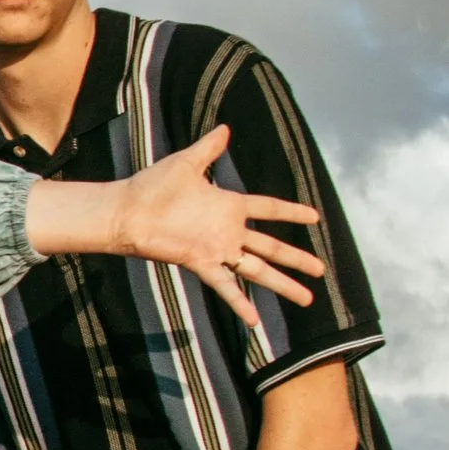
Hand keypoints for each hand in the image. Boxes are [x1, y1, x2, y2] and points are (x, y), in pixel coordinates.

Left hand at [33, 130, 324, 326]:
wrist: (126, 211)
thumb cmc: (152, 186)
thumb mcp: (186, 163)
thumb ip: (209, 148)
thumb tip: (225, 127)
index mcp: (228, 205)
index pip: (269, 209)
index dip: (291, 212)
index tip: (315, 217)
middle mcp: (228, 231)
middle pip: (272, 247)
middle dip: (297, 259)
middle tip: (322, 270)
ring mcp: (217, 250)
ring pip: (258, 270)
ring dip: (282, 284)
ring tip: (307, 298)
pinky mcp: (201, 263)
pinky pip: (225, 287)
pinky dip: (239, 303)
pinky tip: (255, 321)